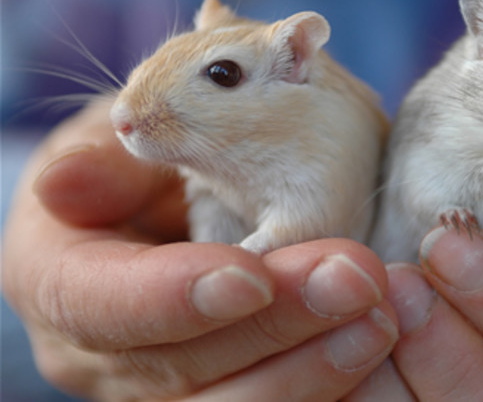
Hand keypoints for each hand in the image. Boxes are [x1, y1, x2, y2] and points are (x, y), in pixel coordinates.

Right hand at [2, 101, 397, 399]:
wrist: (157, 210)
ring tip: (380, 314)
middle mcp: (107, 354)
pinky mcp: (224, 384)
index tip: (251, 274)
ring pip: (235, 401)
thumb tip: (62, 185)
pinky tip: (374, 340)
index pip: (103, 305)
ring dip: (314, 363)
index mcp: (62, 285)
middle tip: (355, 279)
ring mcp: (164, 383)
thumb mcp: (109, 145)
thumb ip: (101, 164)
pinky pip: (276, 398)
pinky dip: (328, 377)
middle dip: (275, 326)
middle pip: (185, 366)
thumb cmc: (134, 168)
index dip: (174, 297)